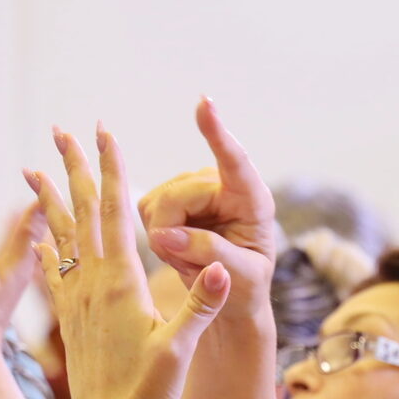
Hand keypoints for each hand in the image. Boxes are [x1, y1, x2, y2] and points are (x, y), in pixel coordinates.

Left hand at [31, 123, 232, 398]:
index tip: (104, 132)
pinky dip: (43, 246)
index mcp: (119, 283)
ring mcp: (75, 301)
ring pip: (59, 236)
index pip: (115, 213)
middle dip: (74, 168)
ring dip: (48, 198)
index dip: (111, 170)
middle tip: (62, 130)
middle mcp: (91, 284)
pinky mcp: (68, 321)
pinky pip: (51, 272)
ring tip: (32, 166)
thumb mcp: (179, 348)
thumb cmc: (148, 393)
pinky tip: (36, 235)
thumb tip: (228, 266)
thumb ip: (201, 306)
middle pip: (81, 213)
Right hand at [135, 97, 276, 315]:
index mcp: (253, 200)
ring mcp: (194, 187)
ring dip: (165, 238)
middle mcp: (223, 186)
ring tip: (191, 257)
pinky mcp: (171, 196)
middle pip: (178, 196)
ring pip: (157, 204)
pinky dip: (156, 235)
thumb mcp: (240, 276)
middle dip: (173, 233)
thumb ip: (208, 252)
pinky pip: (146, 209)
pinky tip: (177, 247)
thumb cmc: (245, 286)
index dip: (218, 133)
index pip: (235, 162)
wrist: (230, 294)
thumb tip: (165, 233)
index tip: (205, 104)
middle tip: (187, 262)